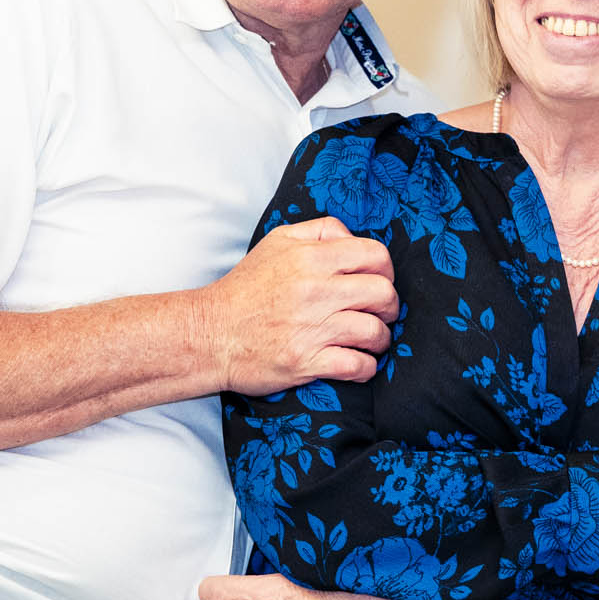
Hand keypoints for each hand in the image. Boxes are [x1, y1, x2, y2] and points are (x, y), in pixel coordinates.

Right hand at [200, 218, 397, 393]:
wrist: (210, 334)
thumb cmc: (244, 289)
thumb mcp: (277, 243)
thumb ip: (318, 231)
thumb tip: (351, 237)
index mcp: (311, 258)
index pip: (375, 255)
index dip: (386, 269)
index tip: (380, 281)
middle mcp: (315, 291)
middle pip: (383, 294)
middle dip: (389, 306)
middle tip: (379, 313)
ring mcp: (312, 328)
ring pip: (375, 332)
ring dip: (380, 339)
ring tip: (370, 340)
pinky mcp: (306, 362)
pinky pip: (357, 366)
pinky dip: (366, 368)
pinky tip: (359, 364)